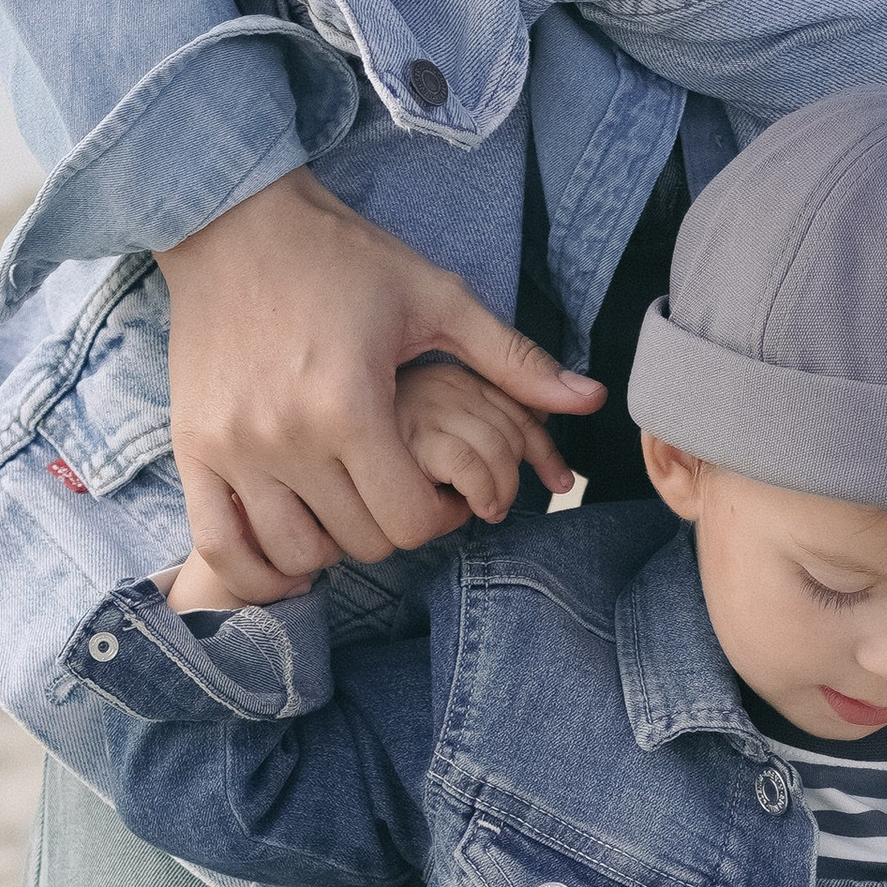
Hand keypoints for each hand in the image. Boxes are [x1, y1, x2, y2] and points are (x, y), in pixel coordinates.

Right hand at [157, 170, 601, 605]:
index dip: (441, 518)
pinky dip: (257, 566)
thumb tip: (593, 399)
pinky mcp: (194, 449)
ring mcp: (235, 448)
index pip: (412, 520)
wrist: (234, 222)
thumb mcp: (438, 299)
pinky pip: (223, 545)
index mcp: (353, 405)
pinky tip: (287, 552)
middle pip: (361, 543)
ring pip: (297, 553)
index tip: (442, 492)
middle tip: (397, 493)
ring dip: (331, 546)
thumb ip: (512, 360)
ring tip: (345, 508)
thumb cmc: (343, 257)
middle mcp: (288, 437)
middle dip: (392, 528)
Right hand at [395, 353, 574, 525]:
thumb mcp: (439, 424)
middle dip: (511, 479)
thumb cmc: (379, 447)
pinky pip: (467, 466)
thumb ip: (502, 408)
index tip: (561, 482)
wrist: (298, 444)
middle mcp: (437, 384)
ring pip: (496, 452)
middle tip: (493, 505)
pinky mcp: (402, 437)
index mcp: (450, 378)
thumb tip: (587, 397)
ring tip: (480, 509)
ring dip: (496, 494)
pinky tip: (460, 507)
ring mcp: (420, 409)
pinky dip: (478, 493)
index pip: (519, 410)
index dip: (545, 451)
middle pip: (511, 433)